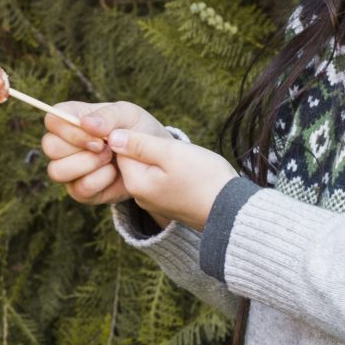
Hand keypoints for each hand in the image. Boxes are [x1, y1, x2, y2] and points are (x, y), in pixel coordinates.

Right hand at [40, 100, 162, 207]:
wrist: (153, 160)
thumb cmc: (137, 131)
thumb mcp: (128, 115)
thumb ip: (108, 115)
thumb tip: (86, 123)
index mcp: (73, 119)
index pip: (52, 120)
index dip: (69, 129)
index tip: (96, 135)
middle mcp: (65, 144)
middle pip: (50, 147)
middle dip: (80, 148)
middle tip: (106, 148)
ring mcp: (70, 168)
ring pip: (56, 171)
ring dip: (87, 165)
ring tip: (110, 159)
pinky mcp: (79, 190)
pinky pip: (77, 190)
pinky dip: (99, 181)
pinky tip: (113, 174)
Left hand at [100, 122, 240, 230]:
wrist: (233, 209)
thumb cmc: (204, 178)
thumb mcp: (170, 153)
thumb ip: (139, 144)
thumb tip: (111, 136)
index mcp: (136, 183)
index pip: (119, 150)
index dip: (135, 135)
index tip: (157, 136)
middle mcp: (140, 195)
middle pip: (133, 160)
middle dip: (148, 147)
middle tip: (174, 147)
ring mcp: (154, 201)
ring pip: (149, 168)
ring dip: (161, 158)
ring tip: (184, 158)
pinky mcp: (169, 202)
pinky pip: (160, 179)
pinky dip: (170, 170)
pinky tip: (187, 168)